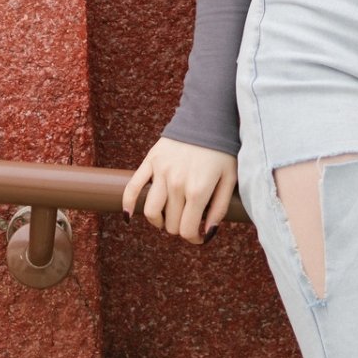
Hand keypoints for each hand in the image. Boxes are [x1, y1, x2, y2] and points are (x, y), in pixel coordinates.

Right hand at [123, 136, 238, 245]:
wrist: (207, 119)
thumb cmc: (222, 152)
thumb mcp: (230, 180)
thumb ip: (219, 209)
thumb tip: (208, 233)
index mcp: (198, 190)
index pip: (187, 230)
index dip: (194, 238)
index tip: (199, 235)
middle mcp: (177, 184)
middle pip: (170, 224)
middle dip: (180, 228)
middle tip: (188, 220)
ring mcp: (161, 172)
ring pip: (150, 212)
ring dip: (158, 222)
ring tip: (167, 218)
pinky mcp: (150, 162)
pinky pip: (133, 187)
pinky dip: (128, 204)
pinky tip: (129, 216)